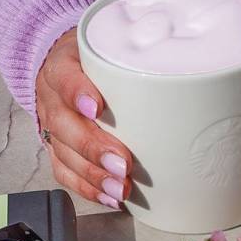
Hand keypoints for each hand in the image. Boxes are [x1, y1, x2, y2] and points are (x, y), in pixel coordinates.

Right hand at [35, 29, 131, 207]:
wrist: (68, 65)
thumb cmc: (98, 57)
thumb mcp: (111, 43)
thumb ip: (137, 52)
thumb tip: (187, 71)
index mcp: (63, 64)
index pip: (64, 76)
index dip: (77, 92)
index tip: (97, 108)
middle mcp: (52, 96)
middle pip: (65, 124)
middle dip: (93, 148)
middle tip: (122, 163)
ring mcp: (53, 125)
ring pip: (64, 154)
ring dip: (93, 175)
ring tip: (120, 189)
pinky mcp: (57, 147)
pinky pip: (64, 172)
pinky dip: (87, 188)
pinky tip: (109, 197)